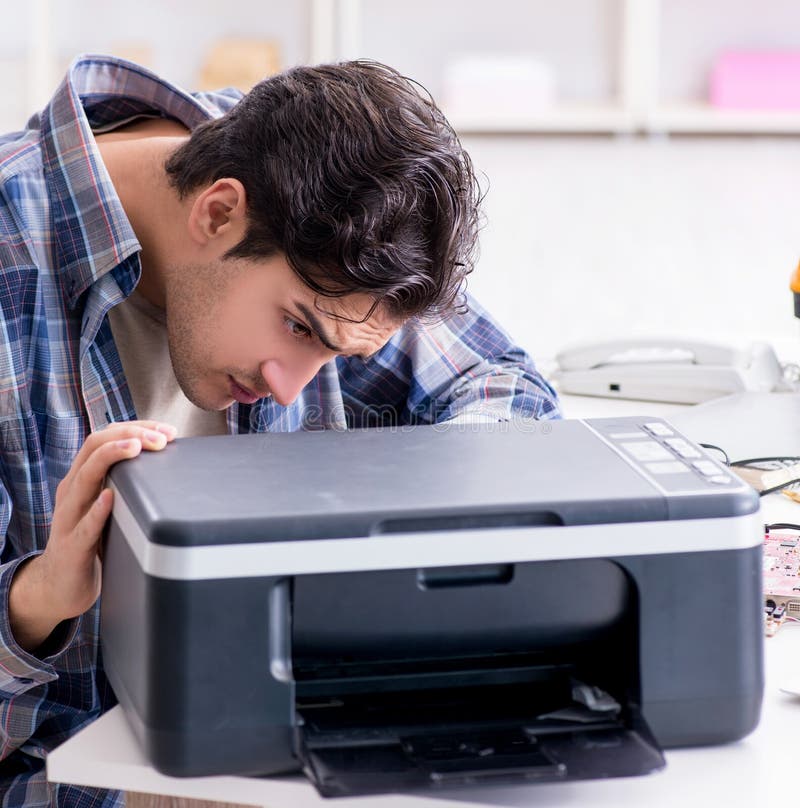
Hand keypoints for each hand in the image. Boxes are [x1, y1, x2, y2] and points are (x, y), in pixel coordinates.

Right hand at [9, 420, 176, 652]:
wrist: (59, 586)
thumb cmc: (93, 540)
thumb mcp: (108, 505)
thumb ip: (127, 484)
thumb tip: (167, 464)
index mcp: (82, 478)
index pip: (104, 438)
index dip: (135, 427)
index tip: (166, 430)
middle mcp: (73, 491)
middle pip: (94, 447)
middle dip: (129, 435)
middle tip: (161, 438)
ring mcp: (69, 517)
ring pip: (85, 477)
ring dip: (112, 457)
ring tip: (136, 447)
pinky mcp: (72, 546)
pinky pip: (84, 525)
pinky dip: (98, 509)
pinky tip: (111, 497)